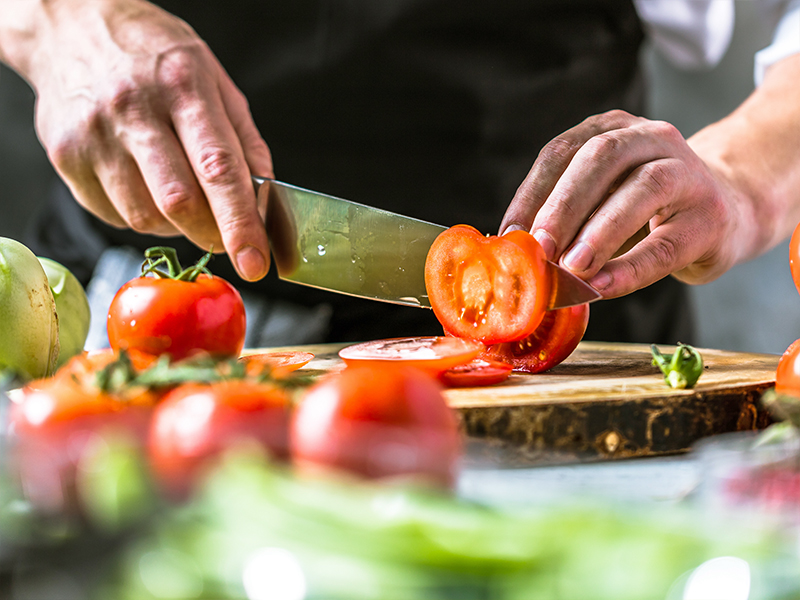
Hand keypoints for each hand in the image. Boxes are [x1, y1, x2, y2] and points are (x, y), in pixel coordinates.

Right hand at [25, 0, 272, 280]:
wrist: (71, 27)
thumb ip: (245, 143)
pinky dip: (141, 215)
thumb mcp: (214, 80)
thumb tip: (263, 203)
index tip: (255, 263)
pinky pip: (114, 216)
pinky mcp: (65, 158)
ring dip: (175, 225)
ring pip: (145, 218)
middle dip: (211, 234)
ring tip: (178, 191)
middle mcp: (133, 110)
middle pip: (179, 203)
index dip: (240, 224)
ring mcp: (93, 136)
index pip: (218, 170)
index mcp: (182, 86)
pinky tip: (143, 183)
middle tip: (225, 236)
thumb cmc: (153, 54)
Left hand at [500, 110, 744, 298]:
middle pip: (602, 158)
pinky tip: (602, 285)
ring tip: (571, 267)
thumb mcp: (602, 197)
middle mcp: (651, 138)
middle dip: (563, 204)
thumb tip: (516, 250)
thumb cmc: (645, 209)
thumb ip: (565, 215)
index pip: (562, 151)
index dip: (532, 192)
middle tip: (539, 247)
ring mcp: (688, 172)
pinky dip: (631, 267)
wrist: (727, 211)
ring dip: (599, 231)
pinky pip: (666, 242)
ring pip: (643, 189)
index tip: (509, 233)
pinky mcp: (710, 216)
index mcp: (612, 129)